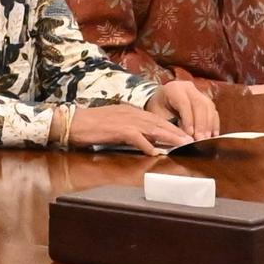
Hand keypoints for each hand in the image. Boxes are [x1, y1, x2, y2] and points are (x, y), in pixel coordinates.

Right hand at [62, 101, 190, 152]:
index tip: (184, 135)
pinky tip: (155, 151)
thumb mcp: (114, 126)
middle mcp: (131, 113)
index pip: (156, 119)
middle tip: (191, 140)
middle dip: (176, 131)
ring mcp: (125, 120)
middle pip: (159, 122)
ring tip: (182, 144)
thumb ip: (131, 132)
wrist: (72, 122)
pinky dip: (147, 144)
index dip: (172, 127)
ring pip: (152, 128)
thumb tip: (147, 142)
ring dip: (168, 136)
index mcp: (131, 112)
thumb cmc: (90, 126)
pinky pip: (136, 137)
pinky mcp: (117, 129)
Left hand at [154, 80, 223, 140]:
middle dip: (201, 124)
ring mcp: (198, 93)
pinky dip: (214, 124)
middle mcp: (188, 88)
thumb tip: (182, 138)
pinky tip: (212, 135)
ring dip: (209, 125)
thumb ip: (169, 124)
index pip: (184, 103)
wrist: (161, 101)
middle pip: (200, 104)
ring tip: (206, 139)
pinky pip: (213, 111)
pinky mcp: (205, 100)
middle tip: (200, 139)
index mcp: (174, 89)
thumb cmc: (158, 109)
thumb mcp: (158, 115)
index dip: (188, 119)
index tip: (190, 134)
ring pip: (209, 107)